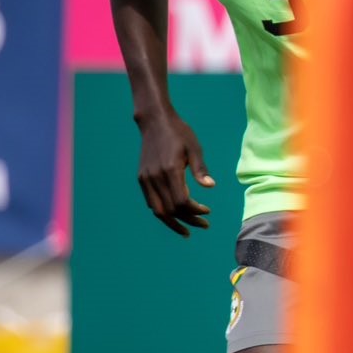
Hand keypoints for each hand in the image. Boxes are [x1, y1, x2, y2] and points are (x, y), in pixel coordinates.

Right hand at [134, 111, 214, 236]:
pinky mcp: (142, 178)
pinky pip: (151, 201)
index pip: (182, 201)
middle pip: (170, 210)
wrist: (155, 122)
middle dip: (188, 220)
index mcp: (170, 170)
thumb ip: (200, 169)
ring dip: (172, 222)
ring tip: (187, 230)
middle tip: (204, 224)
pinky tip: (174, 215)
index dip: (195, 211)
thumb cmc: (179, 133)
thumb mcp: (195, 148)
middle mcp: (155, 177)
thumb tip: (211, 186)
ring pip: (157, 210)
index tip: (208, 211)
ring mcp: (146, 179)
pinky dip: (162, 212)